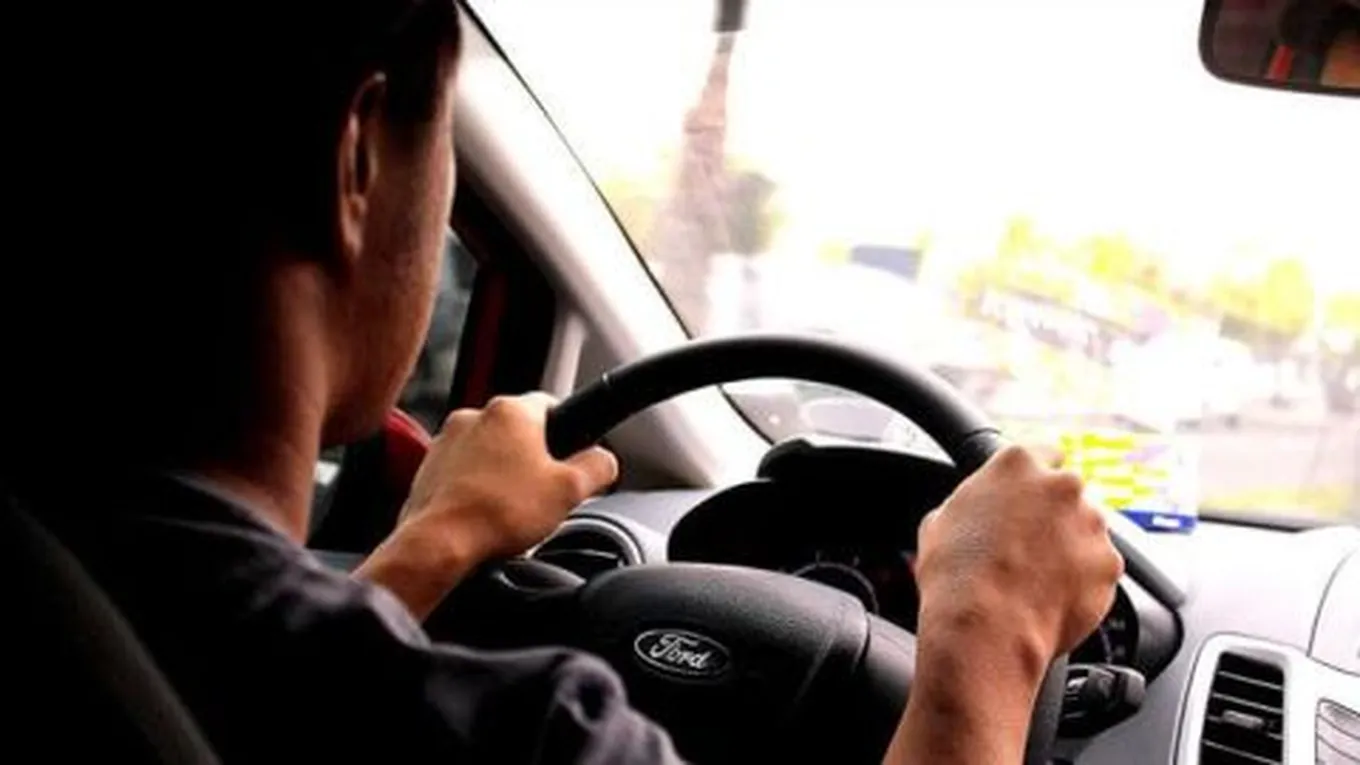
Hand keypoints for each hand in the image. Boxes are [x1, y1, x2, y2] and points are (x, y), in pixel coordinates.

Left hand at [355, 393, 617, 618]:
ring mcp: (445, 441)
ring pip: (489, 452)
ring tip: (512, 510)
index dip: (568, 432)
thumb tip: (604, 461)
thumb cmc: (500, 514)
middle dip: (534, 459)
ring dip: (503, 474)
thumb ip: (597, 467)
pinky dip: (476, 488)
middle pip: (519, 431)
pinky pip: (463, 472)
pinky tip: (485, 515)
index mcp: (512, 411)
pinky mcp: (428, 469)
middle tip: (545, 493)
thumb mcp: (571, 490)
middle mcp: (474, 417)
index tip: (570, 459)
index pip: (551, 405)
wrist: (440, 544)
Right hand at [884, 444, 1122, 763]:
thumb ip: (971, 503)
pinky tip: (1052, 598)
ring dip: (1070, 548)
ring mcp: (1091, 524)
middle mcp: (1062, 485)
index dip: (1034, 478)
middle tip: (1027, 546)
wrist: (985, 628)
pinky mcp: (1109, 564)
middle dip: (1054, 516)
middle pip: (1068, 493)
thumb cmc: (955, 576)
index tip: (1030, 495)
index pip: (1042, 453)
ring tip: (1037, 580)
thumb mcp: (940, 523)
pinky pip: (1098, 569)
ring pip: (1086, 531)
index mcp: (1017, 464)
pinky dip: (1083, 581)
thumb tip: (973, 514)